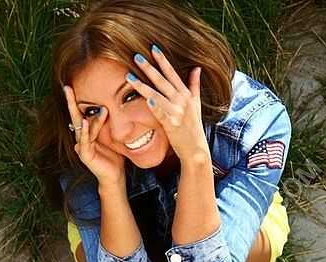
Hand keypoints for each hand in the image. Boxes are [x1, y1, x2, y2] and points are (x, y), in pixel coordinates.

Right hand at [63, 85, 124, 185]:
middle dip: (71, 103)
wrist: (114, 176)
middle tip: (67, 87)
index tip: (73, 86)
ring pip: (83, 128)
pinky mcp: (85, 156)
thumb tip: (107, 108)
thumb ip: (106, 125)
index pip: (81, 115)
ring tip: (92, 105)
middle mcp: (81, 140)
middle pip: (75, 118)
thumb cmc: (113, 157)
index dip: (77, 102)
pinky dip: (86, 131)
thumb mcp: (111, 137)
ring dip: (87, 116)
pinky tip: (85, 122)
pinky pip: (85, 141)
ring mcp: (81, 148)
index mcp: (86, 135)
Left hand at [126, 46, 209, 163]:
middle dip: (149, 68)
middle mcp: (182, 101)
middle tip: (136, 56)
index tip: (153, 48)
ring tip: (128, 77)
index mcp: (186, 95)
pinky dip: (156, 107)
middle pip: (163, 81)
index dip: (163, 60)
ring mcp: (177, 112)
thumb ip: (195, 85)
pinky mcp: (172, 125)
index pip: (172, 74)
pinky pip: (162, 114)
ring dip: (143, 86)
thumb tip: (197, 68)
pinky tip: (147, 100)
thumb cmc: (194, 128)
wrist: (196, 150)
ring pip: (157, 95)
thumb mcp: (197, 104)